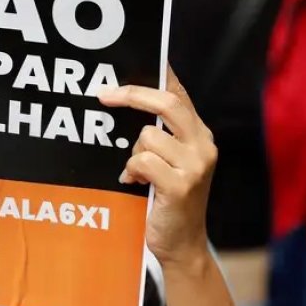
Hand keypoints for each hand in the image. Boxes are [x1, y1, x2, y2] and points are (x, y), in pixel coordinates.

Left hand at [99, 68, 216, 265]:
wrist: (181, 244)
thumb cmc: (167, 201)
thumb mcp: (169, 163)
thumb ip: (159, 135)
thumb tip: (126, 100)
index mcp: (200, 135)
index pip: (180, 94)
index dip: (159, 74)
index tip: (133, 60)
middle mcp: (203, 146)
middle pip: (167, 103)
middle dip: (131, 95)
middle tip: (102, 95)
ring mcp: (195, 165)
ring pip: (147, 136)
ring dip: (133, 153)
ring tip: (137, 173)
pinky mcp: (181, 185)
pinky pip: (142, 161)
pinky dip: (132, 171)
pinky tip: (135, 184)